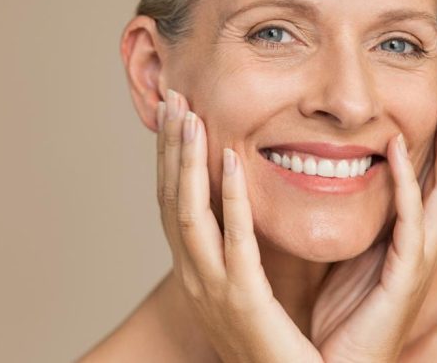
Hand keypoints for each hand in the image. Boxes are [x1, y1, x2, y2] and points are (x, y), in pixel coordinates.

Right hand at [157, 88, 321, 362]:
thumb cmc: (269, 342)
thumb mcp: (242, 289)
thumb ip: (236, 249)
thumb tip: (236, 211)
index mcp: (193, 270)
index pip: (172, 202)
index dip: (168, 158)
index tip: (173, 116)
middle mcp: (191, 275)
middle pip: (169, 199)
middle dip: (168, 148)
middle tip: (171, 98)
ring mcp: (211, 288)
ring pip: (188, 213)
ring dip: (186, 162)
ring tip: (189, 116)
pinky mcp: (242, 300)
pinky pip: (233, 241)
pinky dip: (229, 198)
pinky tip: (232, 160)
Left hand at [310, 68, 436, 361]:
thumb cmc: (341, 313)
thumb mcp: (344, 250)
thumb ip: (346, 216)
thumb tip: (319, 173)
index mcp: (403, 234)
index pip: (425, 172)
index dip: (433, 131)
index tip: (434, 90)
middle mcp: (418, 241)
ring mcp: (416, 258)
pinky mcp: (404, 277)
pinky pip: (409, 222)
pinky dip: (407, 183)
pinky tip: (398, 149)